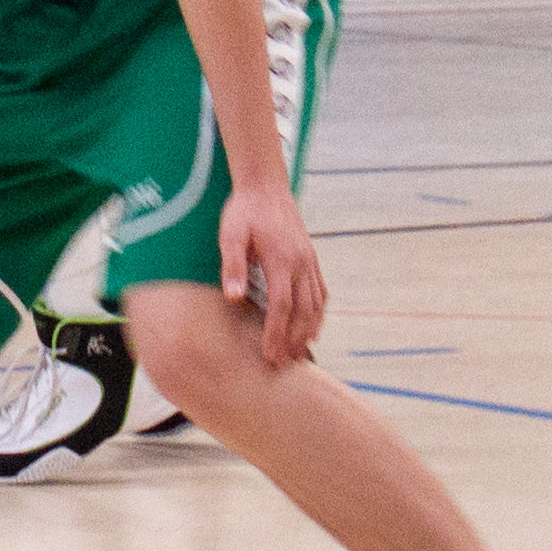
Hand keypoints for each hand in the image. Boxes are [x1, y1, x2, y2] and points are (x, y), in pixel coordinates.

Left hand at [217, 181, 325, 365]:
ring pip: (316, 304)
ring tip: (299, 354)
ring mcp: (310, 261)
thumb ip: (232, 267)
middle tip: (283, 364)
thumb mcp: (230, 236)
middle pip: (303, 312)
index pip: (281, 307)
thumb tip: (234, 299)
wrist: (266, 185)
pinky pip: (321, 292)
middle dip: (294, 340)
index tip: (270, 356)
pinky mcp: (311, 258)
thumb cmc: (244, 211)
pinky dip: (319, 313)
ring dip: (309, 331)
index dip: (276, 334)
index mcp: (282, 260)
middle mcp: (301, 264)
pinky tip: (314, 327)